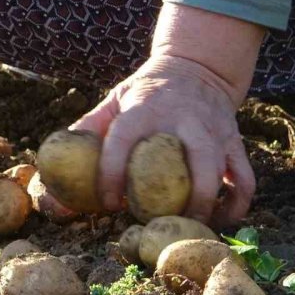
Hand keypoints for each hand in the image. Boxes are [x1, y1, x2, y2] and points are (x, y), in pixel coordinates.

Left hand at [72, 54, 254, 226]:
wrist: (196, 66)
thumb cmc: (145, 92)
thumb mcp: (114, 100)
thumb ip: (88, 130)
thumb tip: (50, 173)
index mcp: (144, 109)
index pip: (124, 141)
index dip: (113, 173)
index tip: (108, 203)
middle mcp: (183, 118)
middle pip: (189, 160)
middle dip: (178, 198)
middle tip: (159, 225)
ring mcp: (213, 129)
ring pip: (222, 170)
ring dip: (210, 204)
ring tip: (192, 228)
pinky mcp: (233, 140)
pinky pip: (244, 176)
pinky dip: (238, 202)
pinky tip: (221, 220)